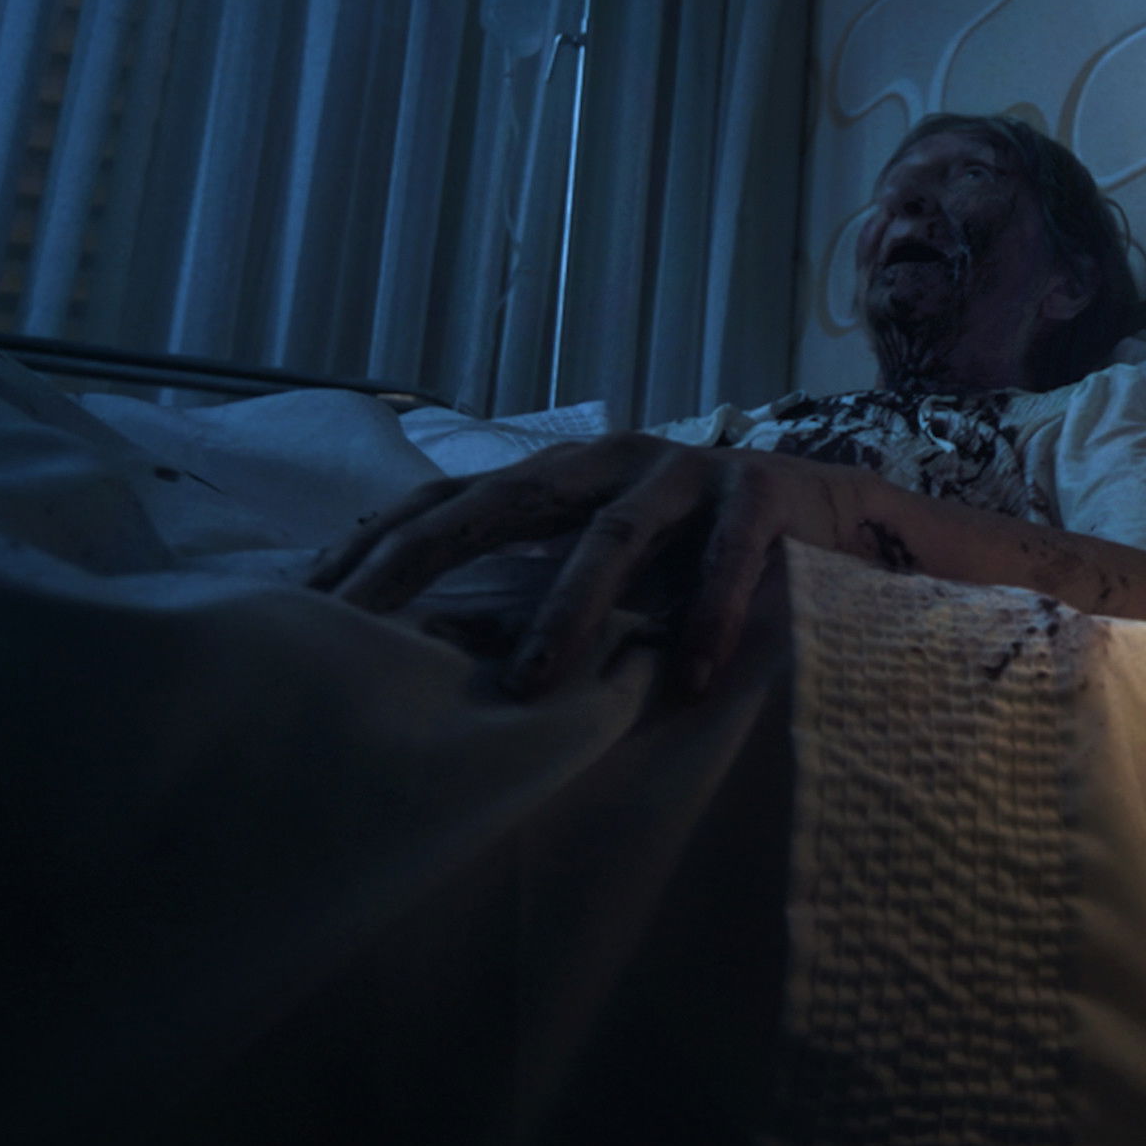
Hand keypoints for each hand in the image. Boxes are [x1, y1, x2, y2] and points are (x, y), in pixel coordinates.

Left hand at [306, 435, 853, 699]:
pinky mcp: (764, 498)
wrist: (839, 513)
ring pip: (613, 537)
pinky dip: (707, 617)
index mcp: (561, 476)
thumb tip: (430, 652)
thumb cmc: (702, 553)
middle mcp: (611, 462)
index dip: (375, 543)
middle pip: (500, 502)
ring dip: (569, 611)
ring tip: (533, 684)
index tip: (307, 600)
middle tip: (361, 626)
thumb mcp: (606, 562)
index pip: (445, 500)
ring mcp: (688, 474)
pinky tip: (688, 678)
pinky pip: (729, 562)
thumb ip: (534, 585)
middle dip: (423, 560)